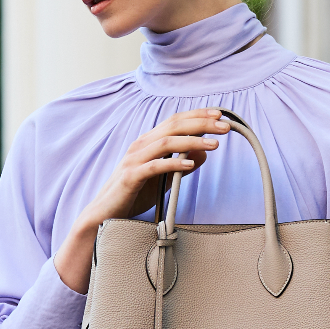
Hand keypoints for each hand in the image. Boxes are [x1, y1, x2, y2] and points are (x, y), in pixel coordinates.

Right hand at [54, 108, 231, 291]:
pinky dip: (174, 163)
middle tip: (225, 126)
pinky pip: (155, 166)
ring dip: (193, 141)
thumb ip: (180, 165)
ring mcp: (134, 160)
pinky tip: (191, 163)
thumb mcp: (162, 178)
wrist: (105, 214)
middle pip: (174, 126)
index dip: (197, 115)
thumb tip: (202, 154)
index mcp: (147, 142)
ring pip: (166, 143)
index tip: (220, 114)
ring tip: (214, 145)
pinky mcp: (131, 177)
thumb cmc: (133, 194)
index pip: (175, 121)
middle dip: (202, 124)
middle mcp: (140, 146)